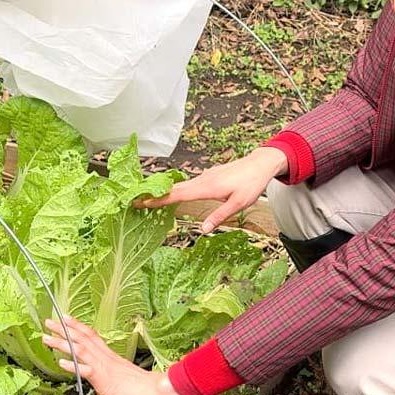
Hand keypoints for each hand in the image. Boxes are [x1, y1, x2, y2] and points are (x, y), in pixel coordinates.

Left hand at [40, 316, 184, 394]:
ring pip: (81, 351)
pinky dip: (74, 366)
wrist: (156, 392)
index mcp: (110, 355)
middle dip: (64, 329)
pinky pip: (87, 371)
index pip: (91, 335)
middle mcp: (105, 358)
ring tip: (47, 338)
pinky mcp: (105, 381)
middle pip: (82, 338)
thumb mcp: (123, 373)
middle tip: (47, 321)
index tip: (64, 317)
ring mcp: (104, 368)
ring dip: (62, 343)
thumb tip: (102, 369)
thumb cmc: (142, 386)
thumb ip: (112, 368)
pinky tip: (62, 363)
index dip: (77, 326)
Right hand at [135, 146, 286, 233]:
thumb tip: (202, 231)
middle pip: (173, 189)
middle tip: (135, 201)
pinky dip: (176, 189)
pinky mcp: (208, 176)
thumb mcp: (238, 204)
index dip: (158, 200)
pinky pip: (188, 183)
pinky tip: (172, 195)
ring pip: (180, 186)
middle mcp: (202, 180)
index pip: (177, 195)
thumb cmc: (251, 184)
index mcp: (206, 188)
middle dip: (153, 195)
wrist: (260, 163)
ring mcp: (204, 176)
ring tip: (148, 199)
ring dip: (163, 192)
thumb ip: (219, 217)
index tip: (140, 202)